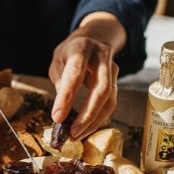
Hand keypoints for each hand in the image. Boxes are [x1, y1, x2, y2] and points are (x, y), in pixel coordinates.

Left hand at [49, 13, 124, 139]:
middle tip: (73, 132)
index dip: (66, 97)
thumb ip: (60, 83)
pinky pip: (110, 103)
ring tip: (77, 135)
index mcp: (82, 47)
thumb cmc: (70, 53)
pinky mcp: (117, 79)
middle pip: (102, 89)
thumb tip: (62, 114)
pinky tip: (86, 128)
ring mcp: (113, 67)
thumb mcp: (58, 61)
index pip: (75, 75)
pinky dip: (98, 118)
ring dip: (94, 121)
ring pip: (109, 99)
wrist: (92, 38)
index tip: (57, 117)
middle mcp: (102, 55)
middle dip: (87, 115)